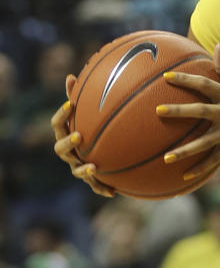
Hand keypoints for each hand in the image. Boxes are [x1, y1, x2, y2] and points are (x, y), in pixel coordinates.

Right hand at [51, 75, 115, 196]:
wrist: (103, 150)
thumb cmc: (93, 125)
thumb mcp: (90, 110)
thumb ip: (81, 96)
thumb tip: (71, 75)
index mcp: (67, 132)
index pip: (57, 124)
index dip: (62, 114)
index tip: (72, 104)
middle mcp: (69, 151)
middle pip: (61, 149)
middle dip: (68, 143)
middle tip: (80, 135)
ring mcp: (78, 165)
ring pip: (76, 170)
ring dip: (83, 170)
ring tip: (94, 167)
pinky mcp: (91, 178)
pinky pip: (95, 185)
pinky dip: (102, 188)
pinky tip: (113, 192)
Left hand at [157, 44, 219, 180]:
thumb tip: (216, 46)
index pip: (204, 83)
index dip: (186, 79)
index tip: (165, 77)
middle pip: (200, 110)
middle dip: (179, 110)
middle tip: (158, 110)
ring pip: (205, 141)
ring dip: (186, 150)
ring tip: (167, 156)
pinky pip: (215, 158)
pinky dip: (201, 168)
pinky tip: (184, 175)